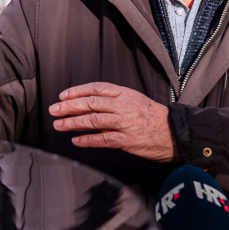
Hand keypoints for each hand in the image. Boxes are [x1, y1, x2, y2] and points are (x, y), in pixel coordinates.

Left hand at [50, 82, 177, 161]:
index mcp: (125, 94)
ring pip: (93, 121)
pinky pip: (102, 139)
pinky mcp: (126, 140)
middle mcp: (123, 106)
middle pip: (91, 103)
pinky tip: (76, 141)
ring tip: (59, 125)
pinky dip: (87, 140)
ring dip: (73, 123)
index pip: (96, 88)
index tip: (63, 96)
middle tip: (54, 110)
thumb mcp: (136, 100)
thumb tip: (89, 105)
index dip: (77, 91)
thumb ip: (115, 101)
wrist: (174, 133)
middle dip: (69, 107)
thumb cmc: (154, 117)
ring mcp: (124, 123)